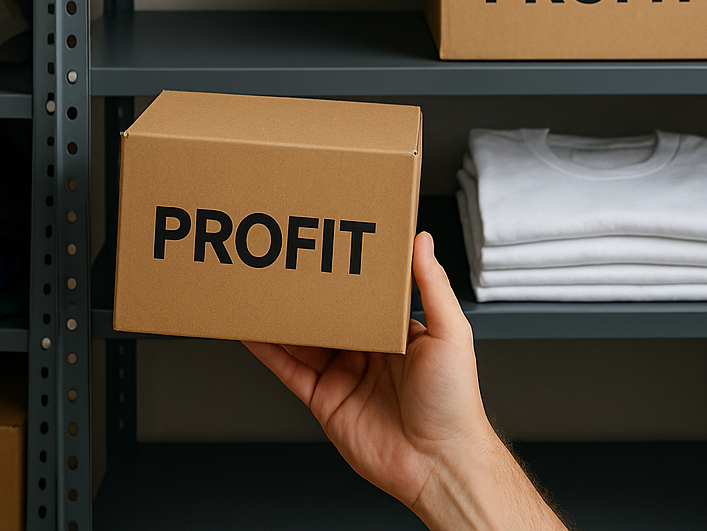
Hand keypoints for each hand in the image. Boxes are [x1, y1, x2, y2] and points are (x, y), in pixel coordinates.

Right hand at [245, 231, 565, 530]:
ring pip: (301, 339)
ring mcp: (343, 375)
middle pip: (326, 315)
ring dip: (280, 317)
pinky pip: (288, 369)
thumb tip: (422, 242)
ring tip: (258, 291)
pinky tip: (252, 331)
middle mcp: (366, 352)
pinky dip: (267, 350)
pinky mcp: (323, 399)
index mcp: (394, 333)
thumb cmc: (454, 405)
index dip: (342, 274)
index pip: (362, 295)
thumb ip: (433, 286)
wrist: (438, 463)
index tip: (324, 249)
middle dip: (304, 292)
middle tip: (282, 264)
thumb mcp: (450, 334)